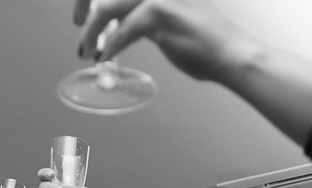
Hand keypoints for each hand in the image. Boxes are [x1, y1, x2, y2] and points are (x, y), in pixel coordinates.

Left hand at [76, 0, 249, 83]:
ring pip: (105, 7)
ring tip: (88, 48)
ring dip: (91, 31)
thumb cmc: (206, 40)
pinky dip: (109, 47)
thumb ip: (142, 13)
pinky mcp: (158, 11)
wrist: (232, 52)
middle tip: (79, 26)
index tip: (83, 10)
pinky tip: (106, 57)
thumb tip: (115, 21)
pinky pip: (121, 31)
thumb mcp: (168, 15)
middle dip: (84, 6)